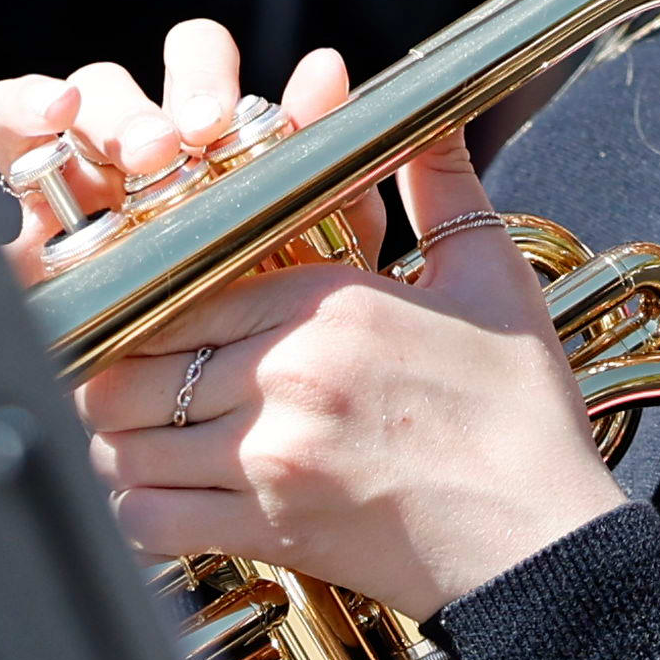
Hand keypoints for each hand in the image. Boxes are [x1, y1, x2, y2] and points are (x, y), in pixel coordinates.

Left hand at [15, 21, 622, 617]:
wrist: (546, 541)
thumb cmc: (523, 414)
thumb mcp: (491, 279)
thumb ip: (441, 189)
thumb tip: (430, 119)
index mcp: (327, 303)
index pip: (176, 286)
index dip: (140, 303)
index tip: (138, 317)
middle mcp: (284, 373)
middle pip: (130, 364)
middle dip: (113, 373)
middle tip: (124, 382)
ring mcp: (270, 456)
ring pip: (124, 442)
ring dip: (117, 442)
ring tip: (135, 440)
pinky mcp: (270, 530)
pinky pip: (151, 519)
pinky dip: (136, 511)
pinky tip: (156, 501)